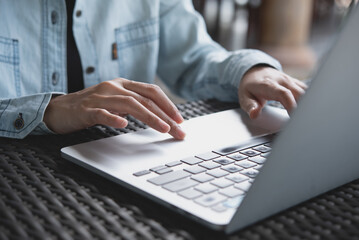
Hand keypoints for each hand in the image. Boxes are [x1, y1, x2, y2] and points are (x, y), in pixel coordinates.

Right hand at [43, 78, 185, 138]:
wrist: (59, 109)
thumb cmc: (92, 107)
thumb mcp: (116, 102)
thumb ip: (134, 105)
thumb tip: (160, 116)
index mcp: (122, 84)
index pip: (151, 91)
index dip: (168, 104)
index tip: (180, 120)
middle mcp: (113, 87)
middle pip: (145, 99)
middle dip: (165, 115)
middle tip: (179, 131)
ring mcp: (99, 97)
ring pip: (129, 104)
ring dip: (149, 117)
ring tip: (163, 129)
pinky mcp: (86, 110)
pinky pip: (101, 113)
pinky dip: (113, 118)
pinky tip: (124, 125)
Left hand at [238, 66, 306, 118]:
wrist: (254, 72)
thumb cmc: (250, 87)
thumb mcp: (244, 97)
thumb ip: (250, 106)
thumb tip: (254, 114)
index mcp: (269, 85)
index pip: (284, 94)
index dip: (291, 106)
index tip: (294, 118)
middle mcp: (282, 81)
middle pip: (300, 93)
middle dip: (304, 108)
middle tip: (303, 123)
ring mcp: (290, 81)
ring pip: (306, 91)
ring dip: (308, 104)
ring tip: (307, 118)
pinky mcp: (296, 83)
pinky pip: (307, 90)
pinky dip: (309, 100)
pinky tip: (308, 111)